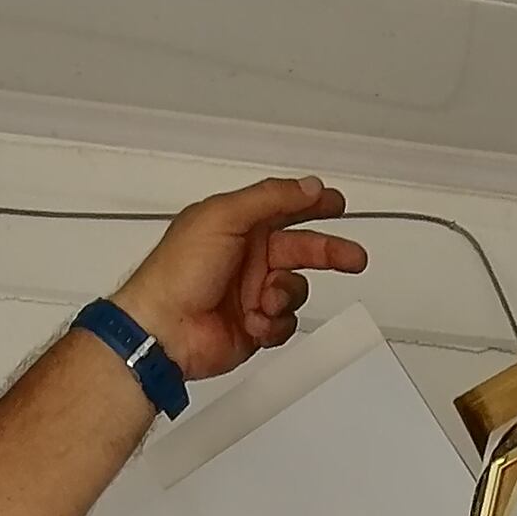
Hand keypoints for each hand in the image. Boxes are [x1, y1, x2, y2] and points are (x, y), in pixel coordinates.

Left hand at [116, 178, 366, 383]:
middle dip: (329, 253)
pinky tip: (254, 321)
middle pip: (302, 250)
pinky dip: (274, 323)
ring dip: (285, 295)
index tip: (337, 203)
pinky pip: (284, 323)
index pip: (286, 208)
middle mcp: (247, 257)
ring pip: (295, 290)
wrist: (164, 329)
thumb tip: (306, 186)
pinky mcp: (254, 325)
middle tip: (352, 258)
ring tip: (264, 300)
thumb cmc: (177, 272)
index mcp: (238, 224)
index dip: (313, 203)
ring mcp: (250, 292)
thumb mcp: (223, 216)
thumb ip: (270, 197)